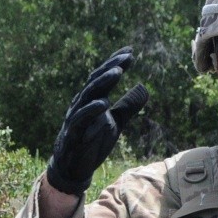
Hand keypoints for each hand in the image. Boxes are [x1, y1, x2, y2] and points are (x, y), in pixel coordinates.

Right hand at [45, 47, 149, 197]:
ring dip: (102, 83)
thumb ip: (128, 106)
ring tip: (117, 73)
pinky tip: (103, 103)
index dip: (115, 63)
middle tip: (127, 58)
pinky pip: (80, 119)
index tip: (130, 51)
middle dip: (111, 67)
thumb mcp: (116, 122)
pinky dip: (91, 110)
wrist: (73, 166)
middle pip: (96, 81)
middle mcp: (82, 103)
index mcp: (92, 99)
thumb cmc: (92, 141)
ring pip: (88, 95)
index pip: (103, 76)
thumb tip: (144, 87)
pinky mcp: (73, 133)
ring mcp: (76, 117)